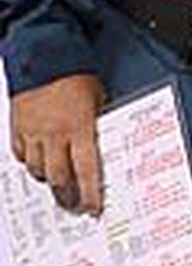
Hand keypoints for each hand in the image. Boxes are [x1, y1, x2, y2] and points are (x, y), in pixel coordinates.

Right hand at [10, 74, 104, 213]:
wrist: (44, 57)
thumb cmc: (76, 74)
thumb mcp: (97, 98)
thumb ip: (96, 123)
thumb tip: (100, 144)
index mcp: (80, 127)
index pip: (88, 170)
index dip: (90, 193)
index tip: (93, 208)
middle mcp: (55, 135)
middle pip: (60, 177)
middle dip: (67, 195)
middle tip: (73, 203)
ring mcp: (33, 134)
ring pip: (39, 170)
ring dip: (49, 178)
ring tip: (58, 182)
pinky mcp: (17, 129)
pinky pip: (23, 155)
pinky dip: (31, 162)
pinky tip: (38, 162)